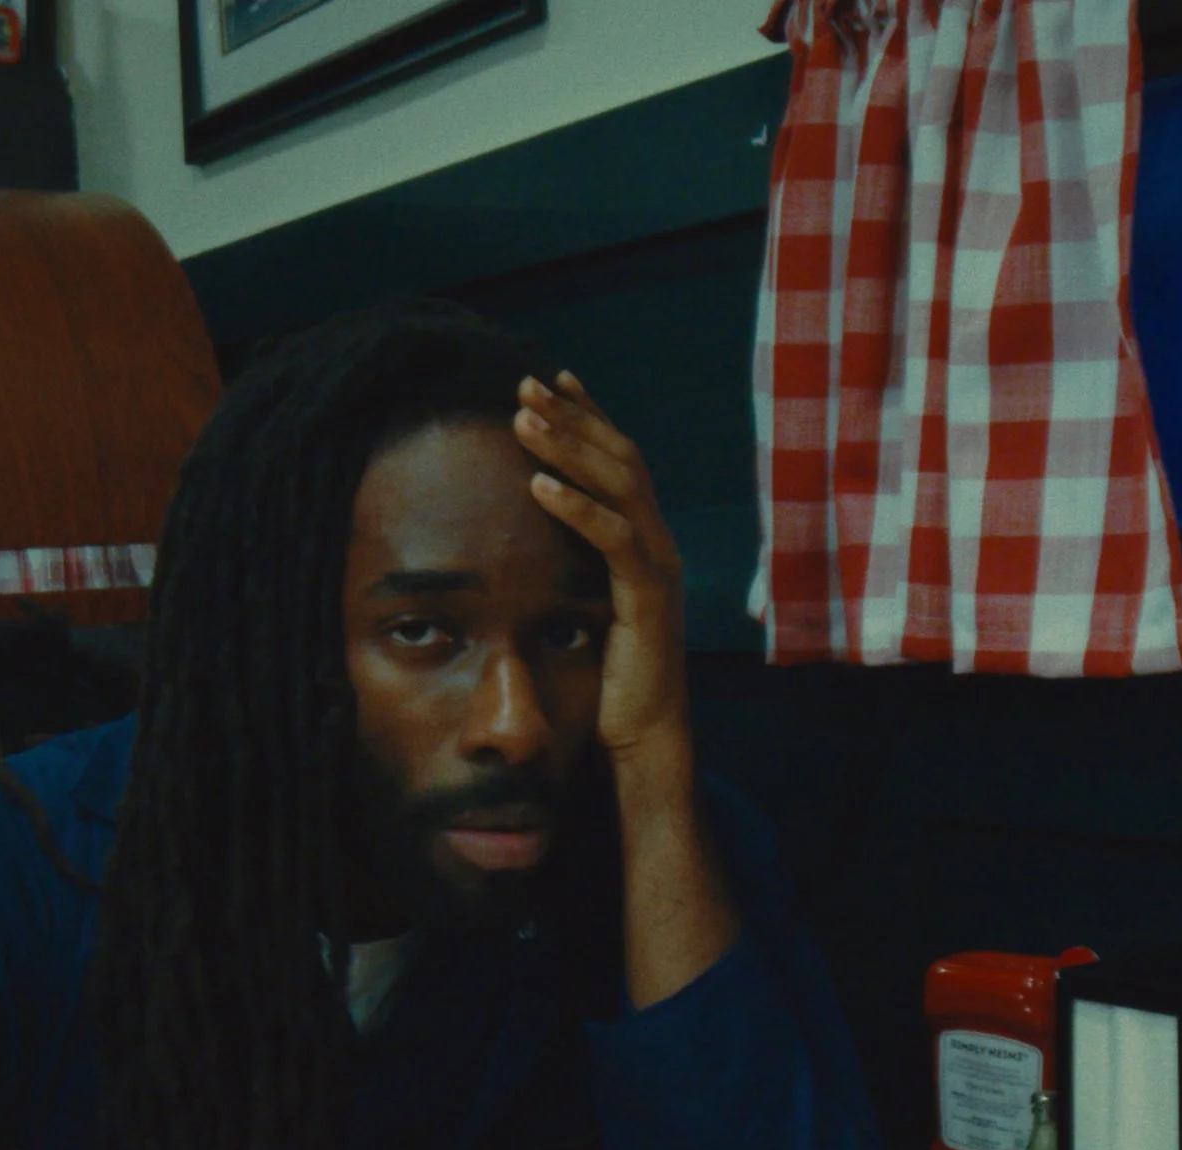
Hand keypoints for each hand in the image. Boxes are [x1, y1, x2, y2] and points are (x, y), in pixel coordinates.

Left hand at [516, 373, 689, 765]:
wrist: (643, 736)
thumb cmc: (606, 679)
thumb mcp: (582, 606)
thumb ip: (568, 564)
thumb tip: (525, 536)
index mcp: (643, 541)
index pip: (618, 461)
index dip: (588, 417)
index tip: (550, 381)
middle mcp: (658, 543)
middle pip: (619, 458)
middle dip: (573, 416)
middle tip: (526, 383)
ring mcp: (659, 567)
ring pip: (619, 487)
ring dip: (569, 447)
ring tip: (522, 418)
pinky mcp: (648, 598)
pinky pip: (614, 539)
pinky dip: (576, 507)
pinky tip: (538, 484)